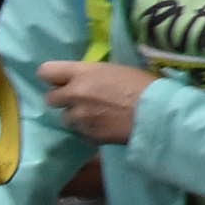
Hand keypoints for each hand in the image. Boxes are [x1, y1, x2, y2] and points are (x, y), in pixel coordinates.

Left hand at [38, 61, 156, 144]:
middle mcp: (75, 94)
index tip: (63, 80)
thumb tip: (85, 79)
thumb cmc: (145, 85)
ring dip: (78, 117)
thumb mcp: (117, 70)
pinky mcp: (88, 135)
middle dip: (65, 99)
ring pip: (66, 118)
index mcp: (83, 73)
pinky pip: (82, 132)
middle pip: (51, 98)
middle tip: (82, 100)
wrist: (158, 114)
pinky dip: (90, 130)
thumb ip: (94, 75)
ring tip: (98, 116)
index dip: (53, 77)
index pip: (46, 71)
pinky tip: (108, 127)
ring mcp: (80, 117)